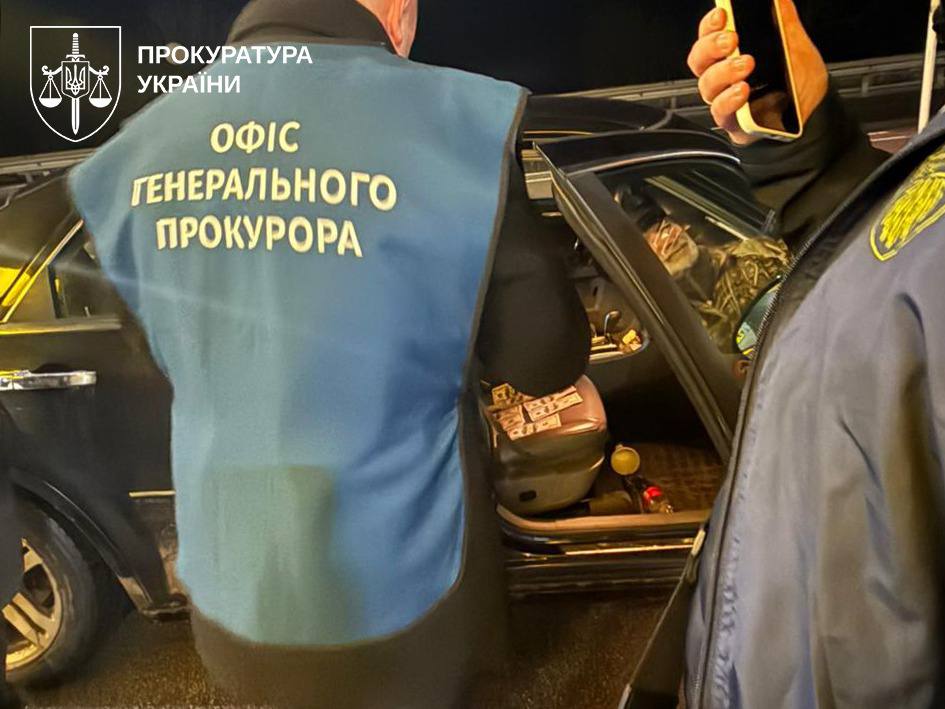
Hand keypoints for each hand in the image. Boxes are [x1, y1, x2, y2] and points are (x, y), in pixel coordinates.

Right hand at [687, 0, 827, 144]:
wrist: (814, 114)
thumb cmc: (799, 82)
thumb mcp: (795, 44)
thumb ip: (783, 20)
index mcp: (731, 55)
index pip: (708, 37)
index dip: (709, 26)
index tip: (721, 15)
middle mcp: (724, 78)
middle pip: (700, 61)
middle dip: (710, 47)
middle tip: (730, 39)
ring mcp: (726, 100)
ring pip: (707, 86)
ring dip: (723, 72)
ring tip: (746, 64)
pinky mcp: (734, 122)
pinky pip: (721, 112)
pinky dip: (729, 100)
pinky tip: (743, 90)